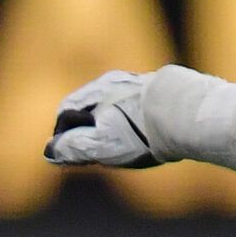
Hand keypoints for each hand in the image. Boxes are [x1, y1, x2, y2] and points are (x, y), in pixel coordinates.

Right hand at [46, 70, 163, 166]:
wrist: (185, 114)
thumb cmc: (139, 132)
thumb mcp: (99, 146)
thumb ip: (73, 148)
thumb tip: (50, 151)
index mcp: (92, 94)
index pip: (65, 112)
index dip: (63, 135)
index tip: (71, 154)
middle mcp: (111, 82)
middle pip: (88, 108)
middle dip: (87, 130)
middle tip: (96, 154)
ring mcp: (135, 82)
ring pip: (112, 105)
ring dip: (110, 124)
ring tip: (121, 145)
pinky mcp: (158, 87)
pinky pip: (135, 104)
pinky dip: (132, 119)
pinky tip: (144, 132)